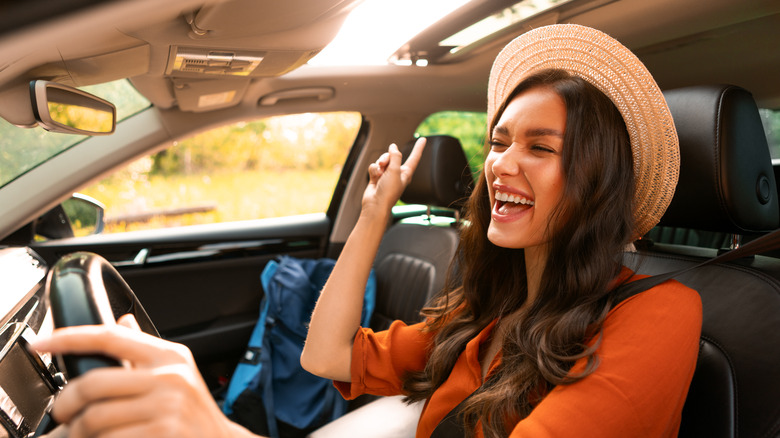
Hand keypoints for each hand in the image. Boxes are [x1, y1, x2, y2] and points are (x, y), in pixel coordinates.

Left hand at [31, 314, 255, 437]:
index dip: (70, 337)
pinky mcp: (162, 434)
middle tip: (63, 414)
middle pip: (92, 384)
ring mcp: (167, 408)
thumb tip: (123, 322)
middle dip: (66, 404)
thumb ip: (144, 351)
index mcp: (169, 357)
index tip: (42, 343)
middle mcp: (170, 378)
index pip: (111, 337)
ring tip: (81, 435)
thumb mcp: (176, 373)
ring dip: (78, 433)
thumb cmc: (194, 413)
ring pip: (95, 419)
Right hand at [362, 137, 425, 215]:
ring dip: (379, 164)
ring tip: (379, 172)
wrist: (375, 204)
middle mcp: (397, 173)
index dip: (418, 148)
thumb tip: (393, 147)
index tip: (423, 139)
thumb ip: (395, 156)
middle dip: (386, 157)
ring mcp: (386, 175)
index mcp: (406, 173)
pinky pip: (374, 166)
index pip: (414, 158)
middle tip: (384, 163)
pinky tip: (374, 176)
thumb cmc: (388, 192)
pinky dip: (373, 170)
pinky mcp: (377, 177)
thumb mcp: (395, 171)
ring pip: (382, 160)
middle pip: (393, 156)